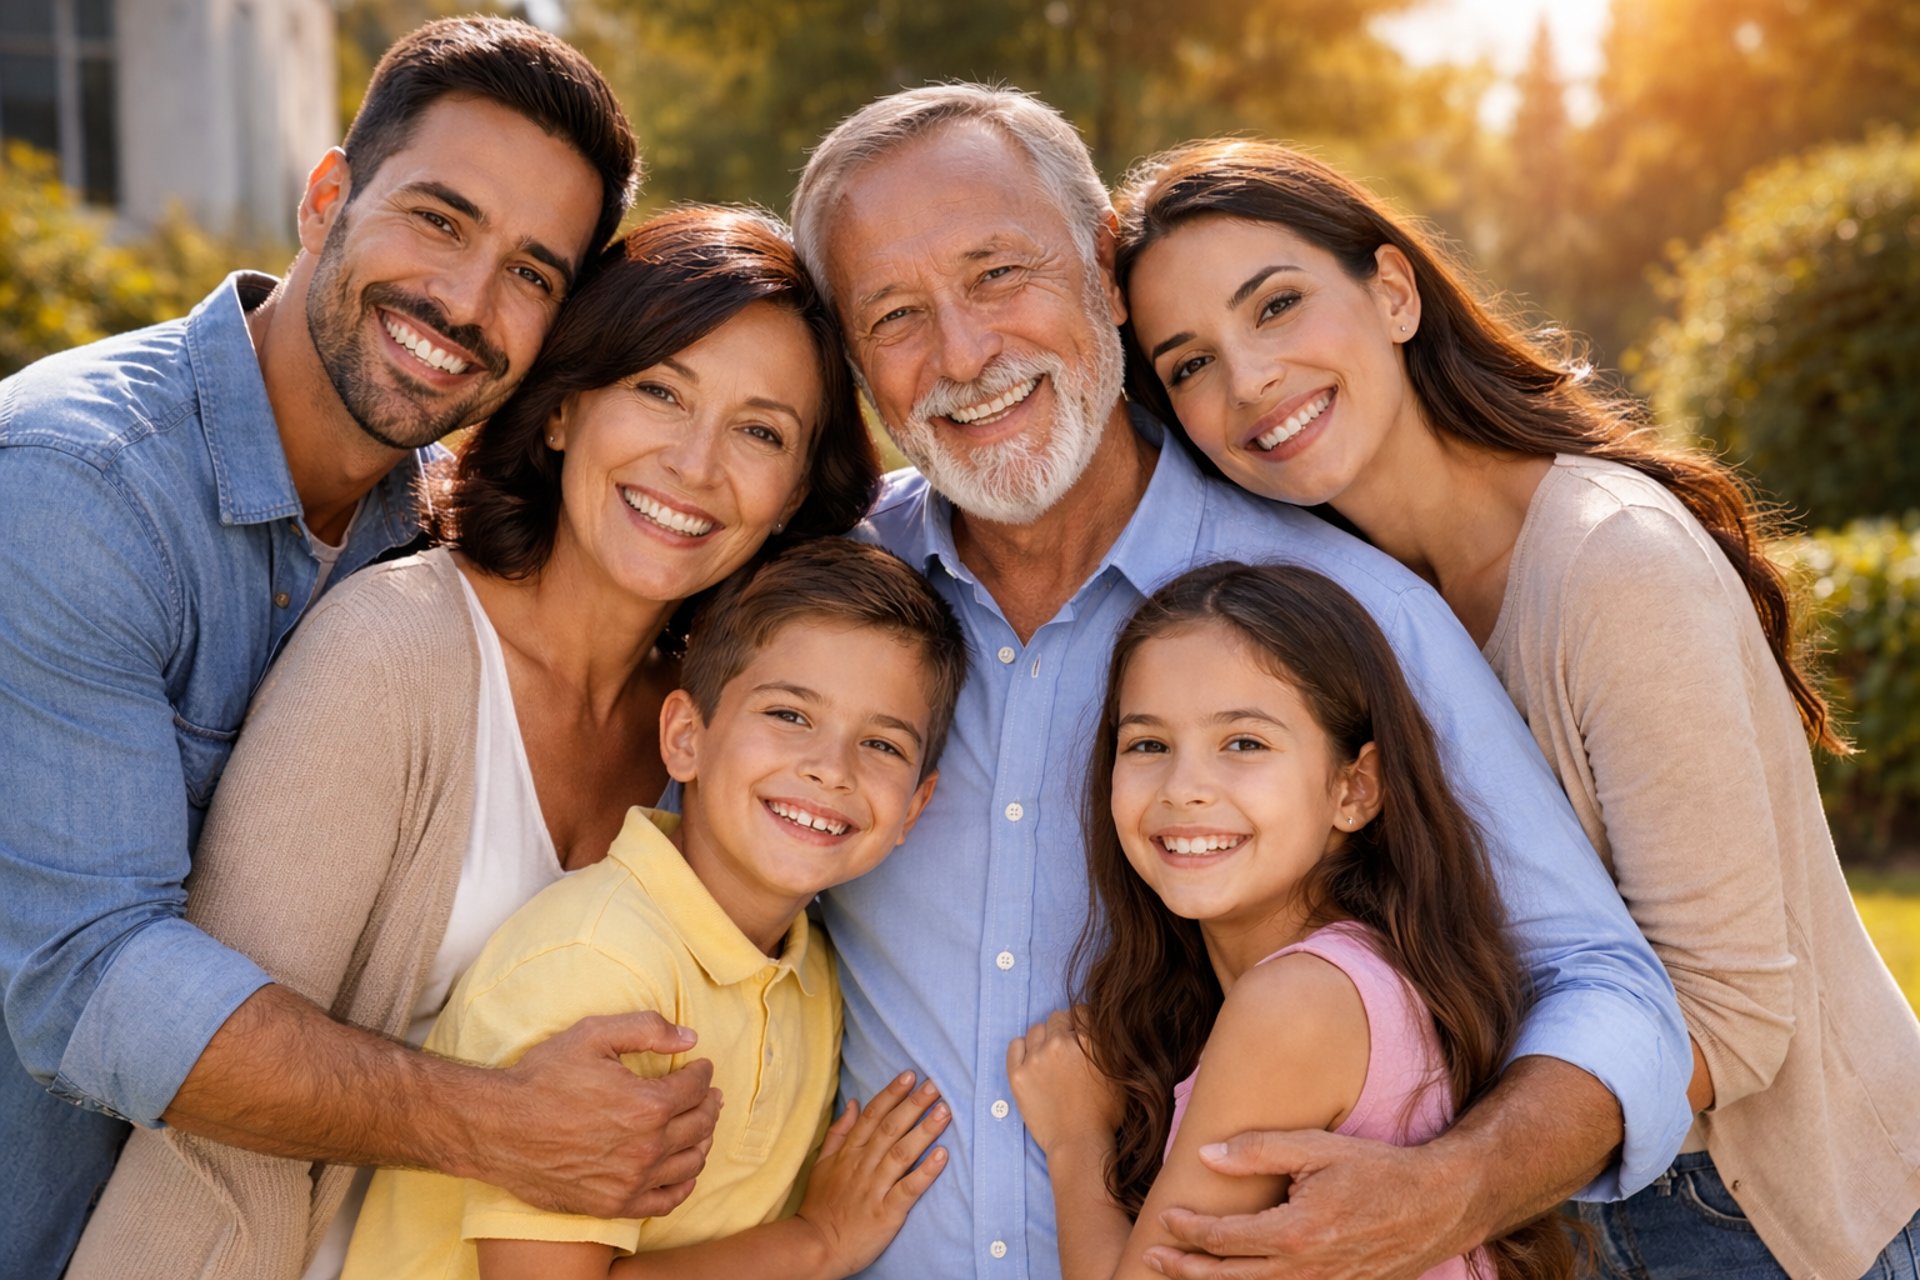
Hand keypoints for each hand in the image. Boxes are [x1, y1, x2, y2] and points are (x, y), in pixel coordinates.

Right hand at [474, 1012, 722, 1218]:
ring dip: (702, 1141)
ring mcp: (632, 1180)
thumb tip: (690, 1038)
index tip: (701, 1066)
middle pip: (700, 1124)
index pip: (695, 1087)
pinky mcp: (615, 1203)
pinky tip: (683, 1171)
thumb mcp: (593, 1035)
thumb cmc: (543, 1078)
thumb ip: (647, 1028)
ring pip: (690, 1162)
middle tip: (709, 1095)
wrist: (499, 1128)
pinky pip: (666, 1199)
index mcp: (647, 1104)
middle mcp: (647, 1146)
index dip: (703, 1073)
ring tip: (700, 1127)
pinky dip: (683, 1184)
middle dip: (709, 1104)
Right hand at [796, 1070, 950, 1276]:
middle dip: (914, 1104)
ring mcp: (874, 1188)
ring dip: (925, 1130)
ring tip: (944, 1112)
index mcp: (849, 1153)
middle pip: (891, 1128)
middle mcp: (862, 1166)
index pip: (872, 1116)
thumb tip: (854, 1104)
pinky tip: (942, 1156)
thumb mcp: (822, 1164)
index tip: (910, 1075)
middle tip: (936, 1085)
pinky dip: (925, 1172)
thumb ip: (839, 1133)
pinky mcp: (886, 1212)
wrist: (816, 1246)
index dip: (892, 1094)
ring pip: (902, 1153)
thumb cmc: (821, 1206)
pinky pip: (908, 1188)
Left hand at [1006, 1007, 1123, 1157]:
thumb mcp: (1117, 1073)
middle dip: (1063, 1030)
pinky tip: (1032, 1062)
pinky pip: (1015, 1045)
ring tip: (1050, 1060)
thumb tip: (1098, 1026)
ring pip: (1037, 1029)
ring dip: (1044, 1039)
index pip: (1081, 1011)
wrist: (1080, 1143)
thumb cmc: (1105, 1114)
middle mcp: (1061, 1043)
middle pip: (1057, 1017)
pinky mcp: (1018, 1074)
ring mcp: (1037, 1058)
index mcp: (1089, 1041)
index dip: (1081, 1023)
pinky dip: (1023, 1049)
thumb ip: (1106, 1044)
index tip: (1080, 1036)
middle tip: (1067, 1051)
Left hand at [1142, 1129, 1472, 1279]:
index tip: (1165, 1217)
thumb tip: (1205, 1154)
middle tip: (1151, 1257)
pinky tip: (1237, 1279)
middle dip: (1185, 1269)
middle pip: (1229, 1278)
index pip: (1224, 1239)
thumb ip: (1257, 1150)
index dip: (1188, 1231)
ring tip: (1182, 1274)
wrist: (1436, 1205)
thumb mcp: (1315, 1147)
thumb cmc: (1375, 1169)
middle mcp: (1306, 1270)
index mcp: (1295, 1233)